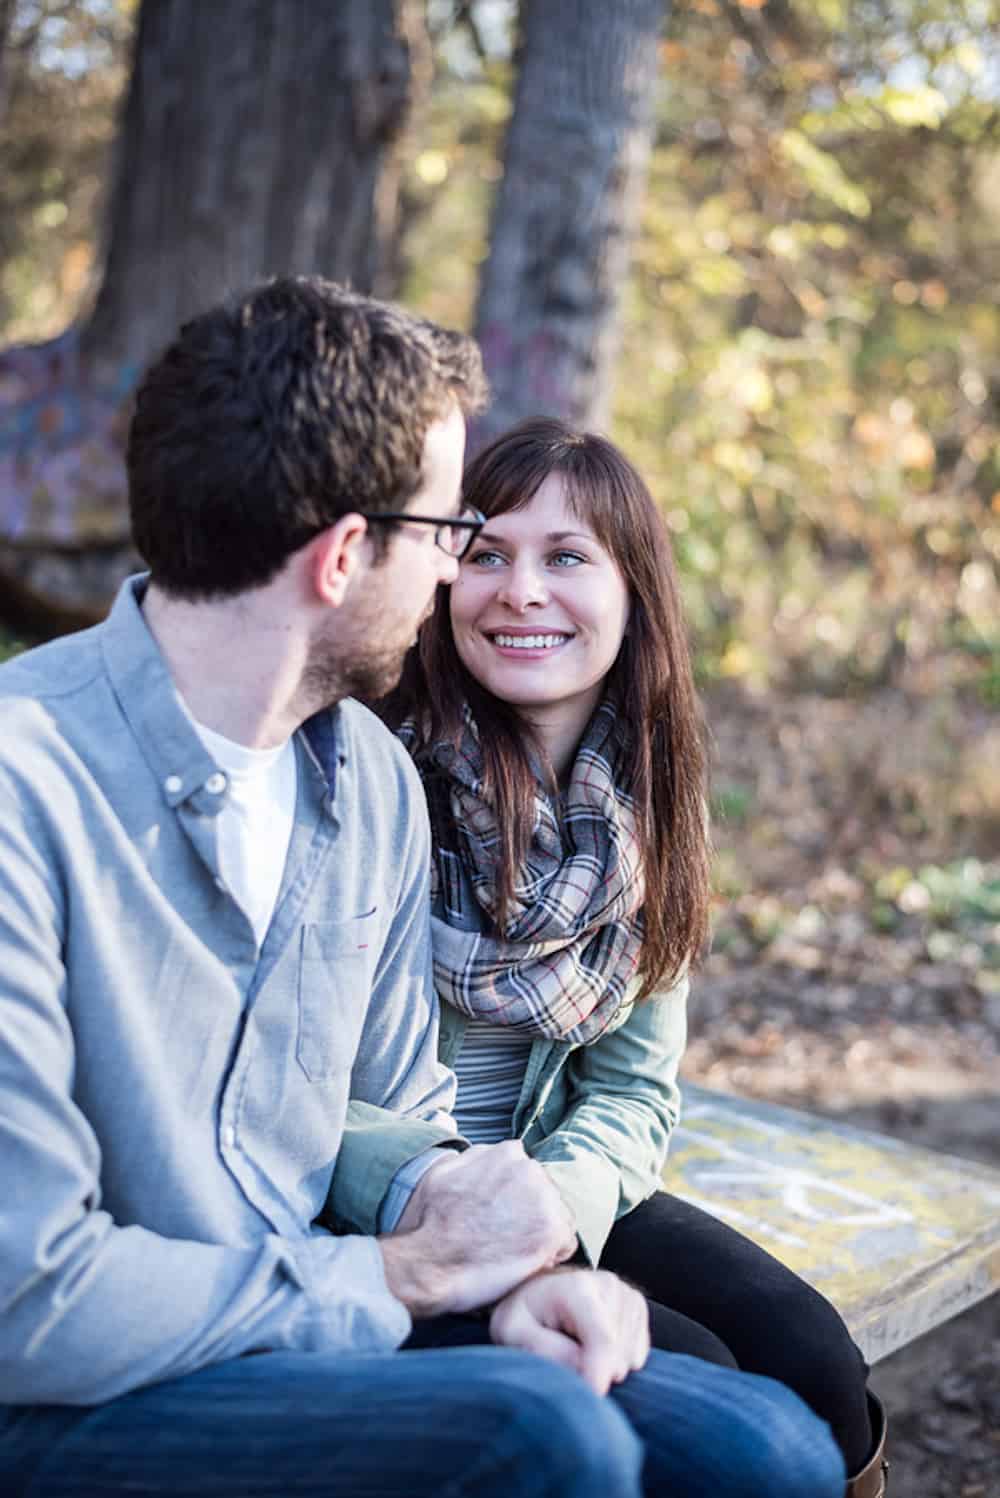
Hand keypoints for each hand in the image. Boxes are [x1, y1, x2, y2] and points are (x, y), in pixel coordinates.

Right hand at [379, 1141, 576, 1317]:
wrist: (432, 1261)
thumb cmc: (433, 1222)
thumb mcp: (447, 1170)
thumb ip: (477, 1158)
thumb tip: (491, 1154)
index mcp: (508, 1152)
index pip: (528, 1175)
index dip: (516, 1202)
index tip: (500, 1219)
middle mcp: (531, 1168)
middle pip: (546, 1195)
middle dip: (531, 1215)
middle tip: (505, 1238)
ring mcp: (544, 1197)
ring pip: (558, 1218)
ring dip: (541, 1235)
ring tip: (511, 1253)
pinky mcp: (552, 1230)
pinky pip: (565, 1245)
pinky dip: (549, 1258)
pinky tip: (522, 1264)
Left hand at [489, 1268, 650, 1395]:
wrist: (536, 1293)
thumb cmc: (521, 1315)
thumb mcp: (512, 1332)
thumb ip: (543, 1349)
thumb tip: (582, 1368)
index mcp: (577, 1288)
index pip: (603, 1341)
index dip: (597, 1378)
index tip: (587, 1400)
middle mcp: (608, 1285)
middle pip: (619, 1356)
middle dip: (593, 1371)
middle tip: (564, 1361)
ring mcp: (626, 1294)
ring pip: (630, 1359)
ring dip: (605, 1368)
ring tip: (576, 1350)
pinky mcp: (637, 1308)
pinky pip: (638, 1356)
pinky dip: (617, 1362)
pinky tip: (593, 1347)